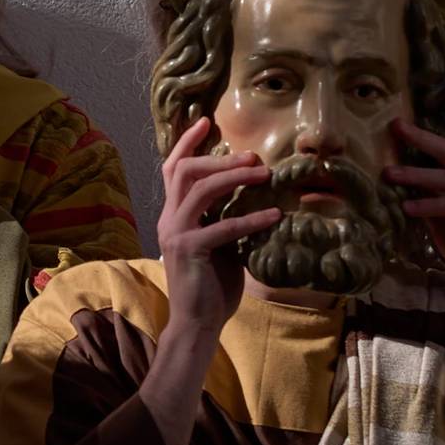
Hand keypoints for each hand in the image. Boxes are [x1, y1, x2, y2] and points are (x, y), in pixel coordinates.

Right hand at [156, 117, 279, 341]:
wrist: (197, 323)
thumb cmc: (211, 286)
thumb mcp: (218, 244)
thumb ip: (223, 218)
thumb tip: (252, 194)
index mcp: (173, 215)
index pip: (173, 170)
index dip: (187, 143)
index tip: (206, 121)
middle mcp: (169, 220)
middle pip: (185, 172)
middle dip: (220, 159)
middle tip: (254, 157)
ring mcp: (176, 234)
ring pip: (200, 190)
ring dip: (234, 178)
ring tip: (264, 175)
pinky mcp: (189, 251)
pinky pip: (222, 226)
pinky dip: (251, 218)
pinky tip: (275, 215)